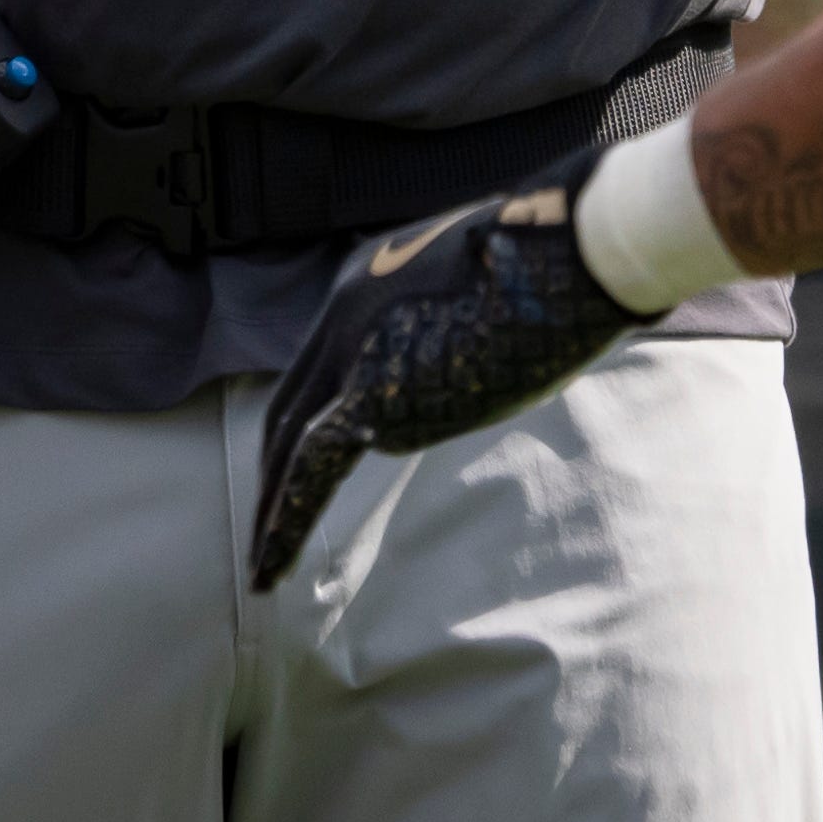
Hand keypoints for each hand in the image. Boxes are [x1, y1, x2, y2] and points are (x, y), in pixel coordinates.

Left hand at [244, 159, 634, 591]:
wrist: (560, 251)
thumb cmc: (552, 261)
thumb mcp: (486, 290)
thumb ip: (460, 326)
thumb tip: (475, 359)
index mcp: (365, 282)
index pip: (321, 364)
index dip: (309, 419)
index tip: (305, 465)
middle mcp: (344, 314)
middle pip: (289, 406)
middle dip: (273, 470)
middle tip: (264, 528)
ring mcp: (352, 350)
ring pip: (290, 442)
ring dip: (274, 507)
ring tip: (262, 570)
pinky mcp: (372, 393)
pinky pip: (310, 468)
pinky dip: (286, 517)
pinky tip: (274, 564)